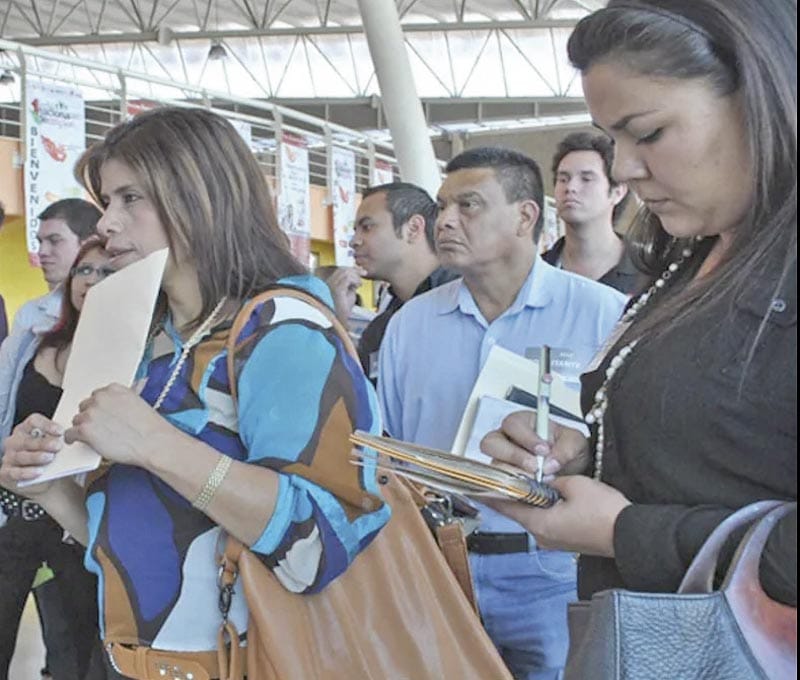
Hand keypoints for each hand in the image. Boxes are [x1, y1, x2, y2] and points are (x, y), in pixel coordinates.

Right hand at [0, 414, 64, 495]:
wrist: (42, 479)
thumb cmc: (48, 457)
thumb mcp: (54, 447)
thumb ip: (58, 441)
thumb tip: (70, 439)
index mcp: (26, 429)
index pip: (33, 421)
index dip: (46, 425)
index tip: (61, 431)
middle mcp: (15, 441)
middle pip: (27, 440)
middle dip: (42, 443)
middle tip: (57, 446)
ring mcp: (9, 457)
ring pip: (21, 456)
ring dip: (36, 457)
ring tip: (50, 458)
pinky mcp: (6, 473)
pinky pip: (14, 473)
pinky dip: (26, 472)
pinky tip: (39, 472)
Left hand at [66, 383, 177, 468]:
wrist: (153, 443)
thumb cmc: (150, 427)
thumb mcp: (141, 403)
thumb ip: (129, 395)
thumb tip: (132, 388)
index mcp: (114, 389)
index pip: (97, 395)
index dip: (99, 407)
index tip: (102, 414)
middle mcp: (101, 398)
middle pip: (85, 406)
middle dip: (90, 416)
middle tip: (98, 427)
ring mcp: (92, 414)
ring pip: (77, 420)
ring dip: (82, 427)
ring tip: (91, 436)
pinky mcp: (85, 430)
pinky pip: (70, 433)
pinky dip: (72, 438)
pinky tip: (77, 441)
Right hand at [324, 267, 361, 323]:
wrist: (337, 323)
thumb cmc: (341, 313)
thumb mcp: (348, 296)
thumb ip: (350, 286)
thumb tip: (356, 279)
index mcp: (327, 284)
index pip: (339, 270)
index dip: (351, 269)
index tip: (360, 271)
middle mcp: (326, 284)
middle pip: (342, 269)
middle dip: (355, 270)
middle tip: (363, 273)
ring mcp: (330, 286)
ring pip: (344, 272)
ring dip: (355, 276)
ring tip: (358, 284)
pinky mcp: (336, 290)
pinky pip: (347, 278)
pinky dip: (354, 280)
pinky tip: (357, 286)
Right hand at [480, 410, 590, 477]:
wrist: (574, 471)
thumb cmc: (568, 449)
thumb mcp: (575, 443)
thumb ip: (565, 449)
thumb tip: (549, 464)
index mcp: (523, 423)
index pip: (512, 424)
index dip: (525, 437)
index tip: (543, 450)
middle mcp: (507, 439)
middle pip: (491, 443)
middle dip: (513, 456)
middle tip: (535, 467)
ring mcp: (502, 461)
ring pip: (493, 465)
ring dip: (513, 474)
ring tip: (535, 480)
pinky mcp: (504, 480)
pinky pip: (499, 484)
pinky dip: (513, 488)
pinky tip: (530, 491)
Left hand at [485, 475, 630, 556]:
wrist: (630, 535)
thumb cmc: (604, 511)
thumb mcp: (575, 485)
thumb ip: (552, 481)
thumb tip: (543, 479)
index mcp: (539, 523)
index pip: (505, 507)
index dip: (491, 493)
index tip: (477, 485)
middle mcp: (541, 536)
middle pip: (518, 511)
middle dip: (513, 493)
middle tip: (505, 474)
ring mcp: (553, 541)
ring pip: (533, 515)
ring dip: (529, 500)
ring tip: (525, 480)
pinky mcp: (565, 541)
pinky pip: (546, 521)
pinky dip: (542, 508)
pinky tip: (546, 495)